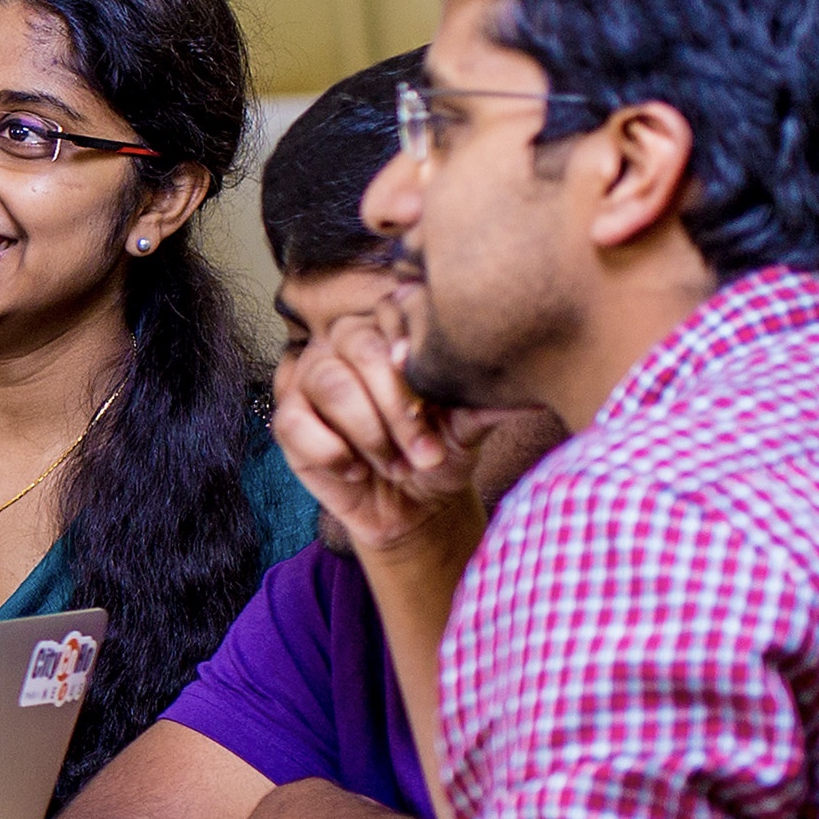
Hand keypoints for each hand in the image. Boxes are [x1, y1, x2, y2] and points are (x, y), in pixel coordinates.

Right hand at [272, 312, 483, 574]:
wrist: (411, 507)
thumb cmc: (439, 454)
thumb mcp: (467, 428)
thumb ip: (484, 405)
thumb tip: (530, 396)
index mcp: (391, 332)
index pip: (391, 311)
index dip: (410, 346)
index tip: (434, 392)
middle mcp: (347, 344)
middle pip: (361, 347)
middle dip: (395, 405)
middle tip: (425, 452)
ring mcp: (311, 378)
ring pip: (330, 383)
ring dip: (369, 432)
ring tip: (397, 466)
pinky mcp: (288, 419)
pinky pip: (296, 423)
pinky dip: (332, 452)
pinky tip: (356, 471)